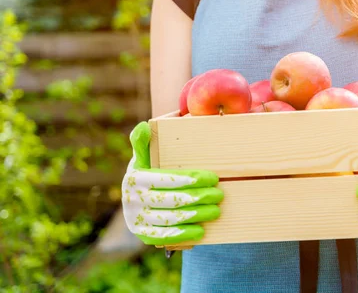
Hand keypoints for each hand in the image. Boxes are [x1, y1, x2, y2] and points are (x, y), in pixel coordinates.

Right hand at [122, 122, 223, 245]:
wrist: (135, 199)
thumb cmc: (147, 172)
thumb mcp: (143, 157)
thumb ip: (143, 142)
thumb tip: (143, 127)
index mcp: (135, 178)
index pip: (167, 179)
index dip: (191, 179)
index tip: (213, 178)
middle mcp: (133, 200)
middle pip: (172, 200)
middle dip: (199, 197)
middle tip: (219, 195)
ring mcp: (137, 219)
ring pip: (171, 219)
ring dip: (196, 215)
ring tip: (216, 211)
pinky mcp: (142, 234)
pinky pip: (165, 236)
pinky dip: (184, 234)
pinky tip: (201, 230)